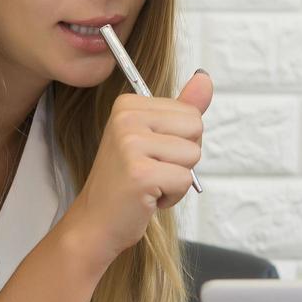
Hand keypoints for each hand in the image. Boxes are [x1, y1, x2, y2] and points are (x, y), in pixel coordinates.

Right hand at [65, 70, 212, 266]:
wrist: (97, 222)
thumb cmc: (127, 182)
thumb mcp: (155, 138)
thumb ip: (182, 108)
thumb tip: (205, 79)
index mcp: (128, 104)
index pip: (190, 113)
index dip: (180, 140)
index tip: (152, 154)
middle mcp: (125, 119)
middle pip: (196, 129)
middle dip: (183, 157)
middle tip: (151, 170)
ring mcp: (130, 145)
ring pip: (193, 155)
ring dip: (177, 178)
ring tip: (149, 183)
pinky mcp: (140, 173)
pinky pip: (185, 180)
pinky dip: (172, 196)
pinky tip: (147, 197)